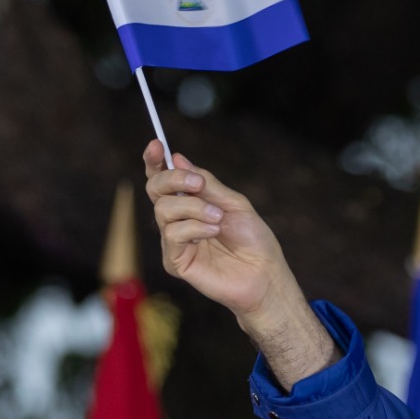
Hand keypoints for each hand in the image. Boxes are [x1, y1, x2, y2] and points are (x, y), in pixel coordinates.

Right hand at [144, 139, 289, 318]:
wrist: (265, 274)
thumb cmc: (254, 241)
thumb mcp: (233, 203)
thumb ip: (207, 183)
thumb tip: (179, 159)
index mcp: (191, 204)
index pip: (163, 179)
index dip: (155, 161)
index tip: (157, 144)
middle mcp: (178, 220)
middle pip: (155, 189)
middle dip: (173, 180)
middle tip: (198, 184)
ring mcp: (174, 241)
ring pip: (163, 210)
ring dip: (193, 208)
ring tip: (218, 218)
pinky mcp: (175, 261)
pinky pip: (172, 234)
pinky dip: (194, 228)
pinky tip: (213, 232)